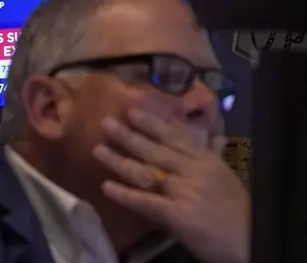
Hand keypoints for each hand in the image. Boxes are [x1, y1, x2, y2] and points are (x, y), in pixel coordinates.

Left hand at [92, 108, 249, 262]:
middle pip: (155, 150)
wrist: (251, 240)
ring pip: (146, 172)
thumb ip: (214, 153)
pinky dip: (124, 194)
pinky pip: (145, 201)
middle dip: (128, 136)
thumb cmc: (240, 209)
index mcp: (206, 159)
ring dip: (119, 161)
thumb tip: (215, 134)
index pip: (175, 136)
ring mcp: (184, 191)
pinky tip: (106, 187)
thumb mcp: (227, 175)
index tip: (132, 109)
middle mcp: (193, 170)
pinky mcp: (177, 214)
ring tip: (97, 150)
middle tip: (105, 123)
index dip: (151, 122)